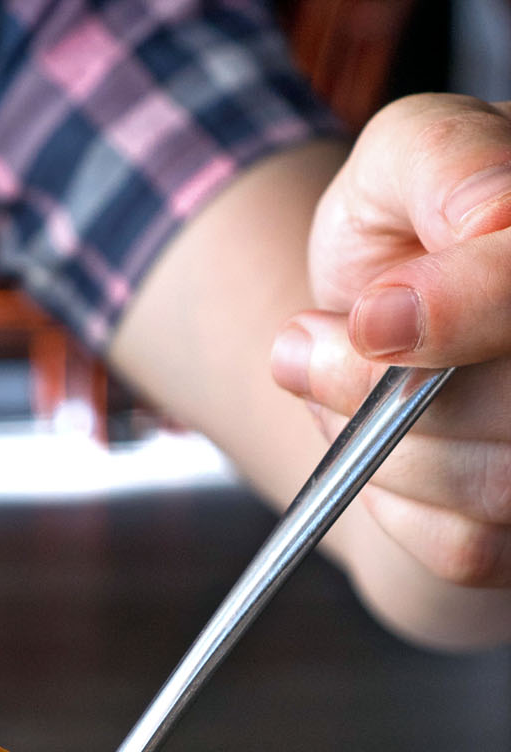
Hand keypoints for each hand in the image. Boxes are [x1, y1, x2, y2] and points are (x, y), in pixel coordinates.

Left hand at [271, 95, 510, 589]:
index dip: (466, 309)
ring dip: (386, 454)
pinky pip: (475, 550)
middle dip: (393, 396)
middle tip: (304, 349)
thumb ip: (442, 162)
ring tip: (337, 386)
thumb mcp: (404, 156)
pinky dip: (401, 510)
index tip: (370, 317)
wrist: (398, 320)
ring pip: (500, 487)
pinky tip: (386, 448)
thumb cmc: (412, 230)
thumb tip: (483, 220)